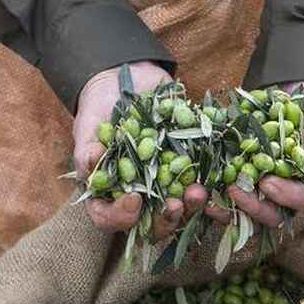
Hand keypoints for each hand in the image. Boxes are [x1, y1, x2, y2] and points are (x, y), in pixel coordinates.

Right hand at [73, 62, 208, 237]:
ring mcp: (164, 185)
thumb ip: (87, 149)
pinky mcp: (187, 169)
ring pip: (179, 210)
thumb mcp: (89, 126)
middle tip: (174, 206)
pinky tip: (216, 178)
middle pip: (149, 224)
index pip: (108, 218)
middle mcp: (136, 195)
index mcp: (107, 193)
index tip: (134, 199)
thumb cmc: (101, 108)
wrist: (128, 80)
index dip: (120, 217)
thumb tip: (94, 159)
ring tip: (198, 191)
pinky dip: (209, 184)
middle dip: (164, 220)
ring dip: (191, 206)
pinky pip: (200, 184)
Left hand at [214, 82, 303, 227]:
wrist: (296, 99)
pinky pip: (227, 199)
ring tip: (207, 195)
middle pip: (273, 214)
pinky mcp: (243, 185)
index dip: (288, 196)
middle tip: (235, 189)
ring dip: (226, 208)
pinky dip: (213, 196)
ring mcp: (264, 193)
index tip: (269, 183)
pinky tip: (198, 188)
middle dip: (252, 206)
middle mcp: (290, 196)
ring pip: (247, 214)